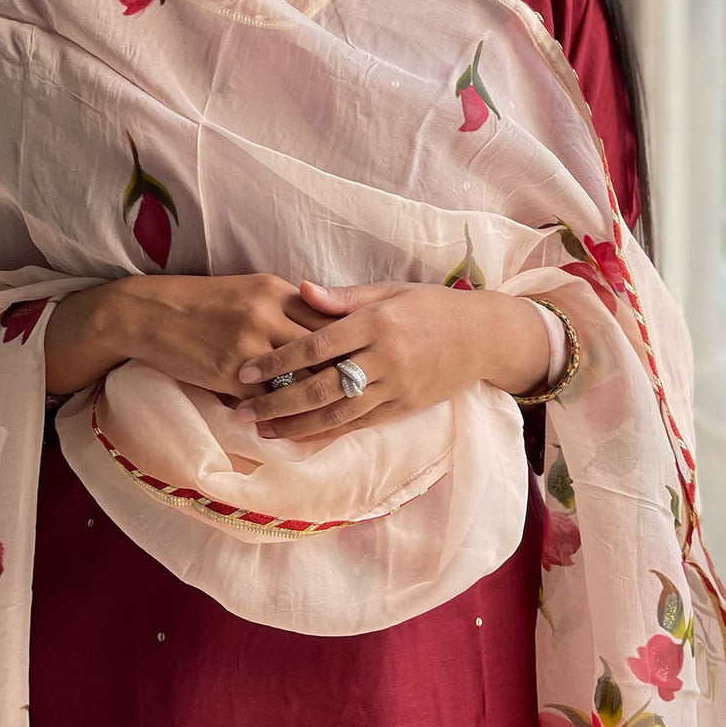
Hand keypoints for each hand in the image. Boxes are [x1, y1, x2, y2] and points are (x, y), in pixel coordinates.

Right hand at [107, 272, 341, 400]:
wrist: (148, 313)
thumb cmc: (203, 303)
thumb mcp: (250, 291)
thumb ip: (287, 308)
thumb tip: (326, 334)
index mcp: (277, 290)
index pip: (330, 317)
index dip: (351, 342)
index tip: (367, 360)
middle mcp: (268, 313)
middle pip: (325, 348)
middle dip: (345, 372)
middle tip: (364, 392)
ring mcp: (249, 344)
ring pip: (300, 377)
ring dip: (316, 399)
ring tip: (334, 414)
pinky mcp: (229, 372)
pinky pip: (267, 398)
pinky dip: (280, 412)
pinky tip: (291, 423)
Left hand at [232, 279, 545, 440]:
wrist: (484, 337)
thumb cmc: (432, 306)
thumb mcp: (391, 290)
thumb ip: (344, 296)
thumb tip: (300, 289)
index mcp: (378, 323)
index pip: (318, 346)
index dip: (279, 360)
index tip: (245, 370)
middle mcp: (385, 358)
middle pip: (322, 388)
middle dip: (277, 402)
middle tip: (241, 410)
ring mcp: (396, 388)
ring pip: (337, 414)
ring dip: (295, 425)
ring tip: (261, 430)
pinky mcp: (403, 408)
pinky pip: (358, 426)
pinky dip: (326, 434)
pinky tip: (299, 437)